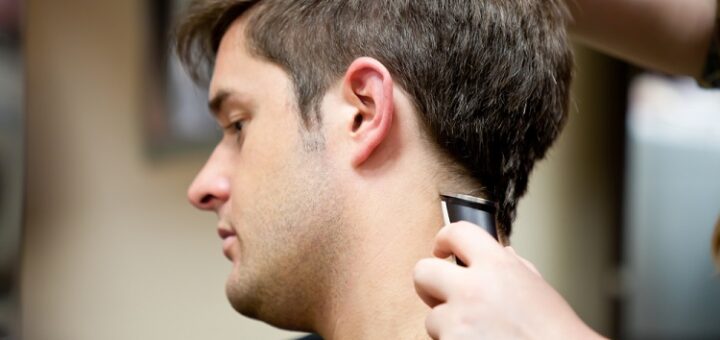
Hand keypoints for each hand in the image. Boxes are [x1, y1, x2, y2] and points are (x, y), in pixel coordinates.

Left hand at [413, 222, 603, 339]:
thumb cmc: (556, 334)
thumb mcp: (538, 289)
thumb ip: (512, 268)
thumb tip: (501, 254)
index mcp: (497, 267)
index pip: (457, 232)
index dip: (444, 239)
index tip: (441, 249)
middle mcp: (473, 289)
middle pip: (423, 271)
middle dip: (430, 285)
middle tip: (443, 296)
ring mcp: (458, 321)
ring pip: (432, 318)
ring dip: (448, 327)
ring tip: (480, 334)